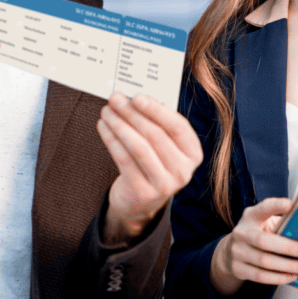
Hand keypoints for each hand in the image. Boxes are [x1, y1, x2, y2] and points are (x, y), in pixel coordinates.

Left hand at [96, 93, 201, 244]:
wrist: (141, 201)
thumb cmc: (153, 162)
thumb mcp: (165, 146)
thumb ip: (158, 124)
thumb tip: (133, 98)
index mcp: (193, 154)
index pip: (178, 127)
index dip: (157, 110)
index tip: (137, 97)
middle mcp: (183, 171)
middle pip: (155, 135)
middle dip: (132, 114)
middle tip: (115, 99)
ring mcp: (165, 185)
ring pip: (138, 147)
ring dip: (119, 125)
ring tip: (106, 112)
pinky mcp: (143, 193)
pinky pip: (124, 160)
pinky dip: (111, 140)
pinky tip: (103, 128)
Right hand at [209, 197, 297, 296]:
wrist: (230, 251)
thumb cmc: (258, 234)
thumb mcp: (264, 222)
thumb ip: (281, 222)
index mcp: (250, 216)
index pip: (262, 208)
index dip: (275, 205)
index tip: (290, 204)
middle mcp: (241, 232)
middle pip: (264, 241)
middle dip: (288, 247)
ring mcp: (237, 251)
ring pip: (264, 261)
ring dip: (287, 266)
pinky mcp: (237, 268)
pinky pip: (260, 276)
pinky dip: (278, 278)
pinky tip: (292, 276)